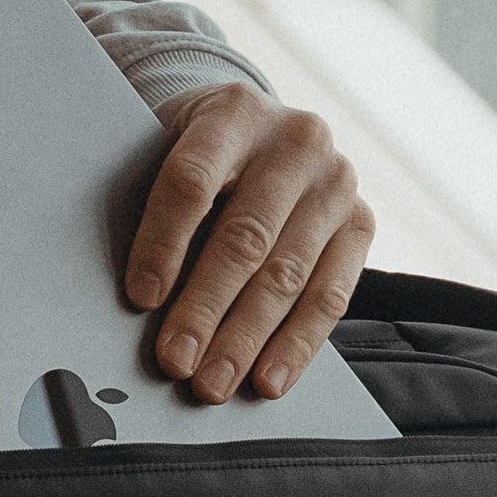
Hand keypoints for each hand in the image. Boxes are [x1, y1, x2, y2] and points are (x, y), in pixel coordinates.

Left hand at [125, 84, 376, 403]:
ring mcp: (336, 182)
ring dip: (247, 339)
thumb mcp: (165, 154)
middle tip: (176, 362)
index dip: (164, 242)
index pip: (193, 181)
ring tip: (213, 384)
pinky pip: (331, 295)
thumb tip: (135, 303)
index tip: (140, 298)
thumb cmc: (196, 158)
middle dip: (206, 309)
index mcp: (233, 113)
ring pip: (288, 274)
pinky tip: (269, 380)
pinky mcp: (361, 222)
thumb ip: (152, 210)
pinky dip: (297, 345)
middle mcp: (295, 142)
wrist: (259, 132)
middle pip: (244, 237)